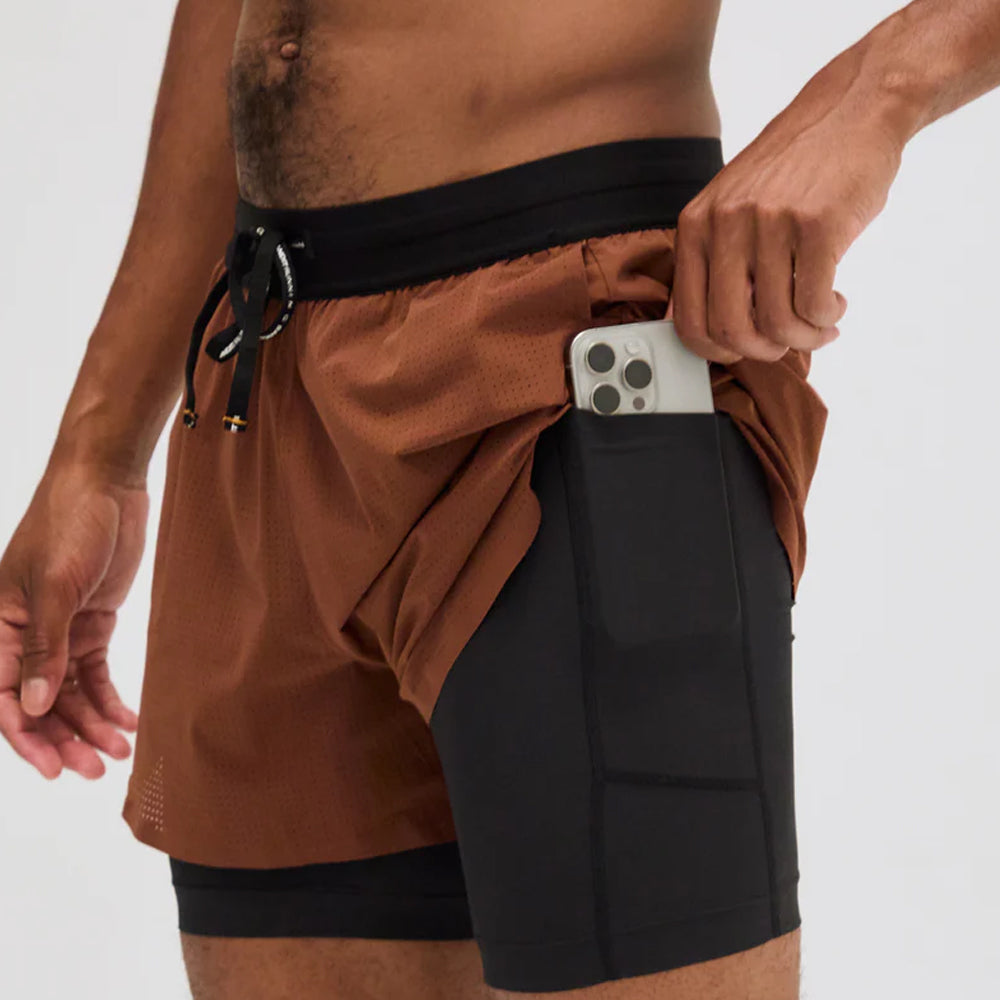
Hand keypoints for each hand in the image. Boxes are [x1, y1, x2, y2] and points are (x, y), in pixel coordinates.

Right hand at [0, 461, 147, 778]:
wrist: (108, 484)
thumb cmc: (70, 523)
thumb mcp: (55, 585)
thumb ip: (46, 647)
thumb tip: (35, 706)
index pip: (4, 696)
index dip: (27, 736)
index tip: (54, 768)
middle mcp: (23, 635)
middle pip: (38, 702)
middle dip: (64, 739)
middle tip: (96, 769)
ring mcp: (59, 632)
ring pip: (68, 693)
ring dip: (91, 724)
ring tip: (120, 751)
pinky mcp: (91, 623)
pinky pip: (95, 673)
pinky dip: (110, 699)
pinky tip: (129, 721)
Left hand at [668, 64, 905, 362]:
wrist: (854, 108)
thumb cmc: (795, 168)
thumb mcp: (732, 204)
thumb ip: (714, 259)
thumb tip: (702, 330)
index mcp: (696, 225)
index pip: (688, 319)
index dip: (716, 351)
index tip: (742, 351)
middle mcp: (725, 223)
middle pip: (731, 330)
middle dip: (763, 351)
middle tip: (786, 343)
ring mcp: (770, 222)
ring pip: (778, 323)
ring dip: (805, 338)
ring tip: (821, 324)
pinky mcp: (817, 225)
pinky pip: (814, 304)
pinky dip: (826, 318)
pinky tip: (835, 305)